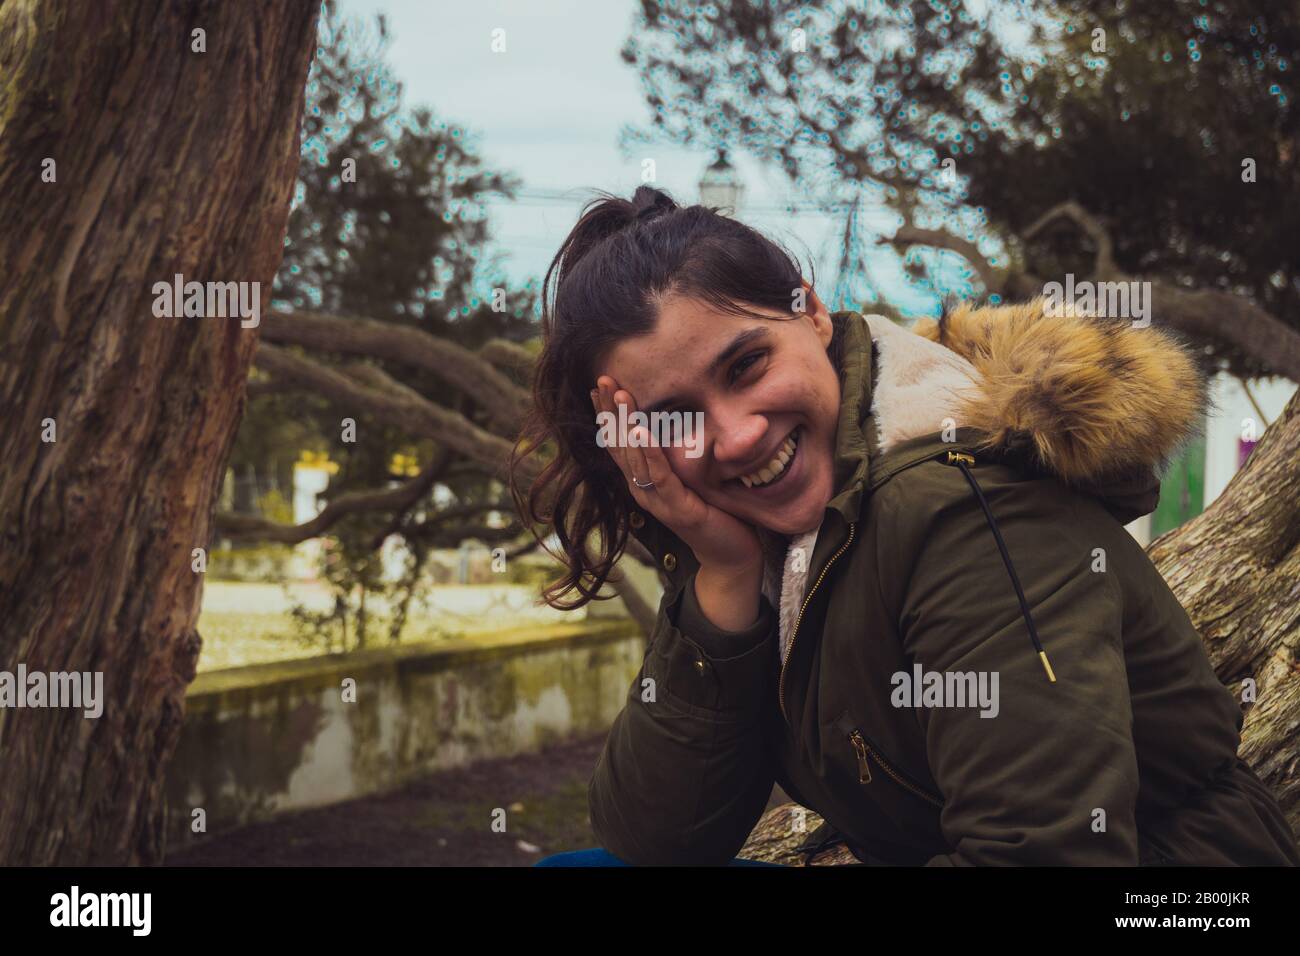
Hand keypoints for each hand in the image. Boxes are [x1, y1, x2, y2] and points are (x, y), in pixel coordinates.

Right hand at [592, 375, 762, 575]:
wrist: (730, 554)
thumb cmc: (713, 511)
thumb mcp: (691, 474)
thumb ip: (678, 452)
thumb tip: (678, 414)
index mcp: (643, 479)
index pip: (619, 441)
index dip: (607, 413)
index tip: (599, 383)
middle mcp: (642, 489)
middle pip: (619, 444)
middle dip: (610, 410)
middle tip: (603, 379)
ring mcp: (656, 500)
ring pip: (634, 456)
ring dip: (626, 423)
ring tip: (619, 395)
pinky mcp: (676, 508)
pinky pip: (659, 475)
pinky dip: (649, 452)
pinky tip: (641, 431)